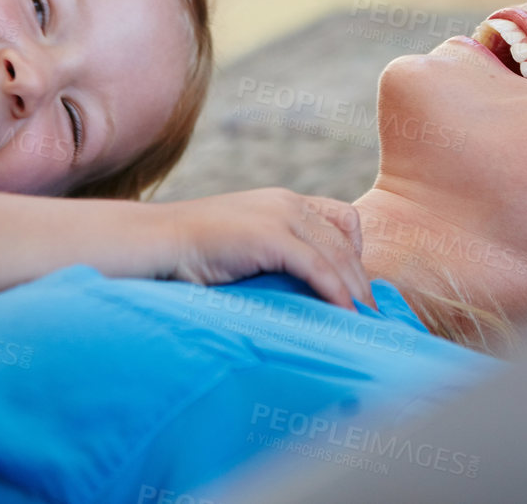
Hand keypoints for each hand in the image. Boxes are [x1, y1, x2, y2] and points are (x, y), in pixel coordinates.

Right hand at [156, 188, 372, 309]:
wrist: (154, 242)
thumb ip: (269, 258)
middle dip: (361, 281)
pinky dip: (336, 294)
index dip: (355, 254)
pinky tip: (345, 316)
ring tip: (365, 325)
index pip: (341, 221)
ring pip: (337, 256)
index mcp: (281, 201)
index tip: (356, 289)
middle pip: (344, 243)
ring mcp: (280, 215)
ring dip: (355, 293)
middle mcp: (287, 202)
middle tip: (371, 317)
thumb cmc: (188, 254)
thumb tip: (293, 294)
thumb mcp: (239, 247)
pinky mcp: (271, 236)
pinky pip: (318, 269)